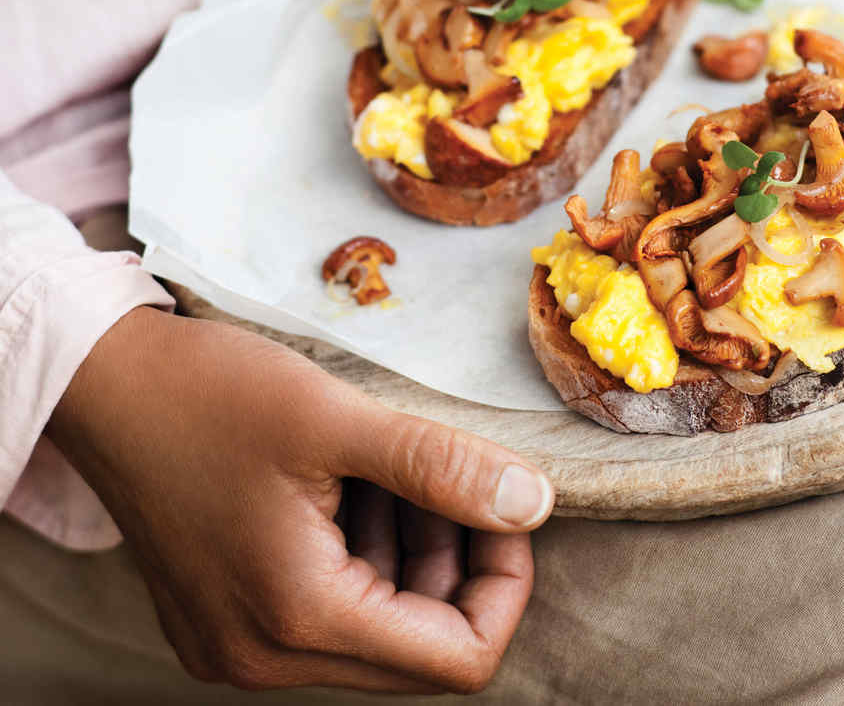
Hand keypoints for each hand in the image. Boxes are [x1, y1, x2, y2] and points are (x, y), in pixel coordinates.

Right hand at [48, 306, 553, 693]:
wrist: (105, 386)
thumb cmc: (211, 394)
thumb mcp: (338, 419)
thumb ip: (442, 468)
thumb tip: (535, 505)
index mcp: (298, 619)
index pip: (457, 659)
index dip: (504, 582)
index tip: (503, 503)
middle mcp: (264, 657)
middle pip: (417, 645)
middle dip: (455, 558)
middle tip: (443, 473)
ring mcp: (239, 645)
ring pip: (376, 626)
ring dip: (408, 550)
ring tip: (392, 468)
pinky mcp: (224, 618)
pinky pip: (327, 610)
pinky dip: (360, 552)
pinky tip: (352, 484)